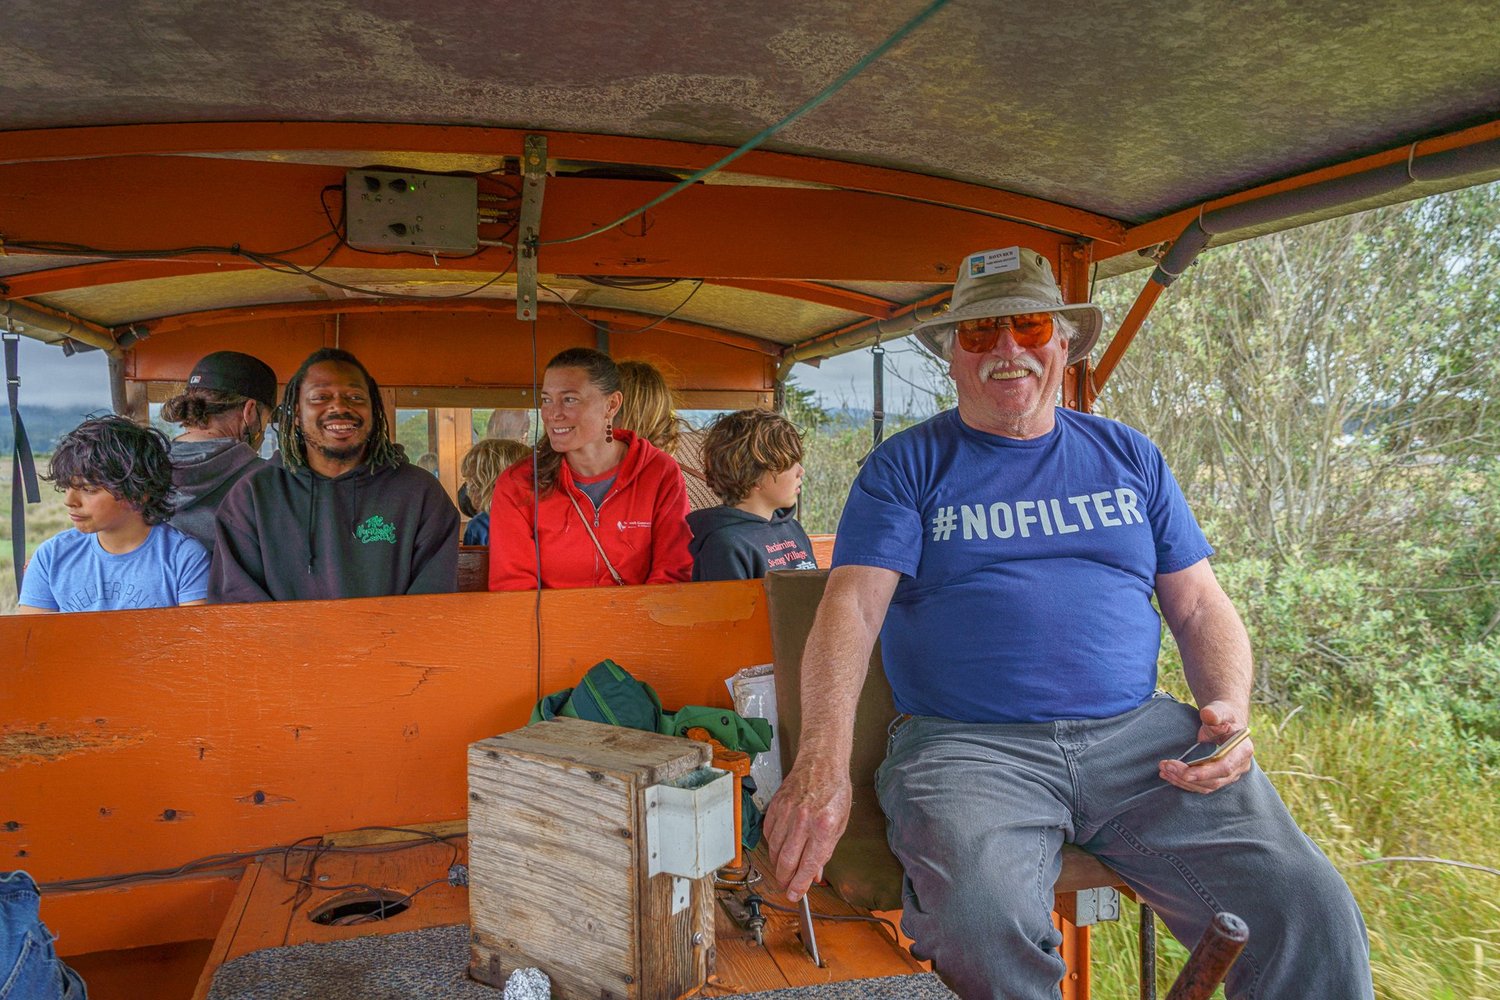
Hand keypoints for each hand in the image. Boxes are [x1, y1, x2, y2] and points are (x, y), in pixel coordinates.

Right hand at [762, 754, 851, 900]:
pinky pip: (768, 833)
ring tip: (782, 870)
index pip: (808, 864)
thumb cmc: (834, 791)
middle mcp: (803, 820)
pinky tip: (778, 849)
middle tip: (786, 887)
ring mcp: (787, 812)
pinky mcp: (775, 806)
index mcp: (824, 826)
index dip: (799, 884)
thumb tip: (814, 874)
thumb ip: (825, 851)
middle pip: (786, 860)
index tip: (795, 895)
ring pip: (774, 849)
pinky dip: (771, 846)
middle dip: (784, 879)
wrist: (821, 762)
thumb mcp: (840, 824)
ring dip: (777, 865)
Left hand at [1158, 700, 1253, 793]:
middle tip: (1166, 766)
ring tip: (1163, 770)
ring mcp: (1229, 775)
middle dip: (1188, 776)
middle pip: (1214, 780)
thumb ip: (1215, 713)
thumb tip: (1207, 715)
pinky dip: (1183, 782)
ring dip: (1182, 781)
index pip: (1225, 767)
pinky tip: (1168, 774)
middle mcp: (1239, 767)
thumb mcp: (1220, 710)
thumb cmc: (1223, 715)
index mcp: (1243, 750)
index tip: (1185, 774)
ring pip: (1206, 786)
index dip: (1205, 772)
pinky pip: (1201, 786)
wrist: (1224, 721)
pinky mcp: (1218, 778)